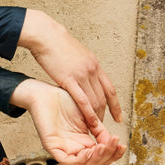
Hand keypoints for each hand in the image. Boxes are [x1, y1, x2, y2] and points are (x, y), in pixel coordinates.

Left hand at [10, 79, 125, 164]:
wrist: (47, 92)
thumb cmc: (66, 102)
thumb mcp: (89, 116)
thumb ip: (100, 130)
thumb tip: (113, 141)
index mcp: (84, 142)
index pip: (102, 156)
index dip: (114, 154)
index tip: (122, 144)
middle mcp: (74, 149)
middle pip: (95, 164)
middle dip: (107, 156)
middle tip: (113, 143)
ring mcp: (63, 149)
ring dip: (96, 159)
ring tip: (102, 147)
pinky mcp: (52, 147)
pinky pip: (67, 162)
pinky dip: (80, 159)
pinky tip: (89, 150)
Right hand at [18, 10, 122, 139]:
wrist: (46, 35)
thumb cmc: (57, 44)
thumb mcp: (77, 54)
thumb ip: (83, 67)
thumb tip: (85, 76)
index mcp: (94, 64)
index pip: (110, 89)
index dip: (116, 105)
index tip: (118, 117)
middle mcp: (92, 70)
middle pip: (103, 98)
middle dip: (105, 115)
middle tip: (102, 128)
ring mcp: (82, 75)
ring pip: (95, 101)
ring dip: (97, 117)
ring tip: (95, 129)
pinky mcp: (69, 79)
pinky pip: (82, 100)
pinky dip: (88, 113)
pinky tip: (89, 122)